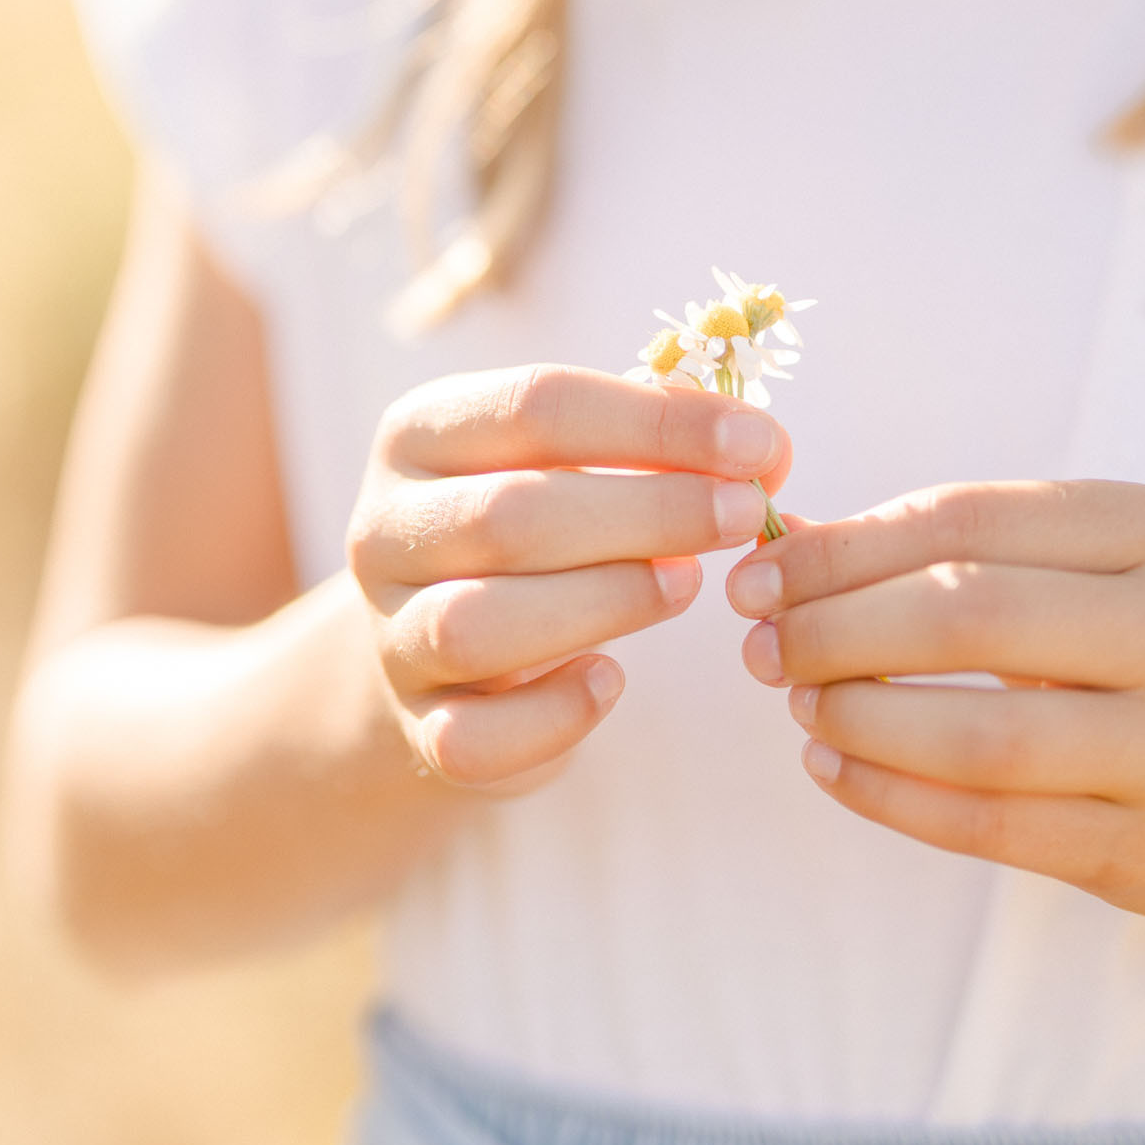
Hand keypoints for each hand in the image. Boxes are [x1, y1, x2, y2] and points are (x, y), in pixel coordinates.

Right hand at [348, 365, 790, 789]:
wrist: (436, 645)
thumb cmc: (532, 529)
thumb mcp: (568, 461)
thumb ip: (653, 444)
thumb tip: (758, 447)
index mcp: (420, 434)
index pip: (535, 407)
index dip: (656, 423)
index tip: (757, 444)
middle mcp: (386, 529)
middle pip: (508, 514)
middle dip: (646, 512)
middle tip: (742, 515)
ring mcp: (392, 633)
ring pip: (476, 624)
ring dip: (602, 601)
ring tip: (686, 585)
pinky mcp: (418, 726)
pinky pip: (472, 737)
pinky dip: (552, 716)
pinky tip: (611, 682)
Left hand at [727, 478, 1144, 985]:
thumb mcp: (1096, 564)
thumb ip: (956, 546)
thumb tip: (790, 544)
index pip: (968, 521)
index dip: (844, 548)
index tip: (760, 570)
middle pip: (970, 619)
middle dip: (837, 630)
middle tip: (762, 644)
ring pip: (981, 737)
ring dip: (860, 718)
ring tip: (799, 703)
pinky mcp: (1143, 850)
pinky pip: (991, 826)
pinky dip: (891, 797)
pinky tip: (833, 765)